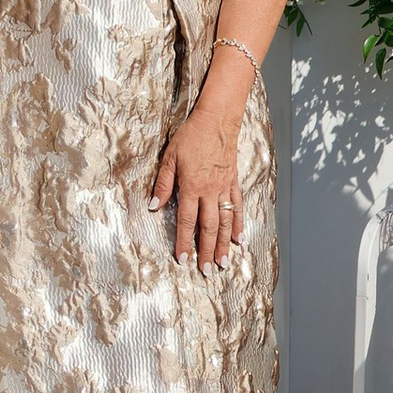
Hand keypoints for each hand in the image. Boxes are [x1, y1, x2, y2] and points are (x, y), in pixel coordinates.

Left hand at [154, 105, 245, 266]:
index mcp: (191, 186)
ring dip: (224, 244)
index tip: (183, 260)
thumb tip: (153, 207)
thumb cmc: (190, 136)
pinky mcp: (234, 182)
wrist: (216, 120)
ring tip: (223, 263)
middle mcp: (210, 191)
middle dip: (206, 251)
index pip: (187, 221)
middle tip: (205, 271)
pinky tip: (239, 238)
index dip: (184, 242)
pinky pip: (238, 207)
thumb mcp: (170, 158)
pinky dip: (239, 224)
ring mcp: (224, 188)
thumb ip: (163, 184)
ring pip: (226, 221)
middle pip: (209, 227)